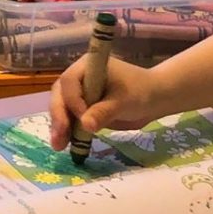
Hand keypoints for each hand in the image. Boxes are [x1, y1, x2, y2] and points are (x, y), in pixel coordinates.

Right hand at [48, 56, 163, 150]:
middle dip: (59, 117)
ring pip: (62, 109)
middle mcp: (79, 78)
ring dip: (59, 127)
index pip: (69, 82)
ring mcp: (80, 94)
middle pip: (60, 95)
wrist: (154, 99)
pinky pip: (71, 119)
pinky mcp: (83, 108)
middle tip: (59, 138)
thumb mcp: (123, 101)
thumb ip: (103, 112)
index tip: (83, 119)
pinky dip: (68, 132)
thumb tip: (85, 125)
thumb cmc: (141, 92)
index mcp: (87, 67)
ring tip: (59, 146)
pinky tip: (65, 145)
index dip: (72, 100)